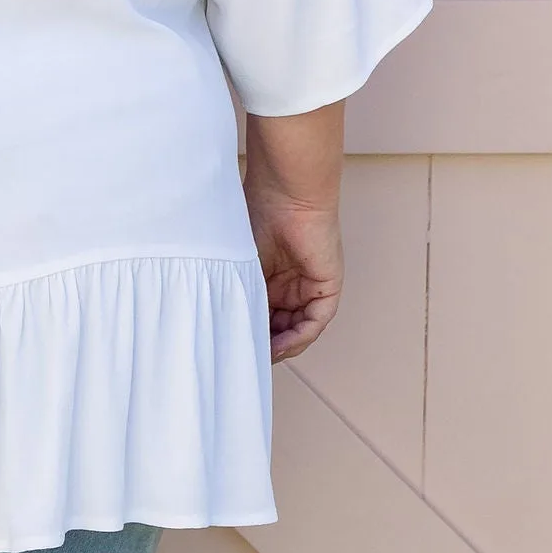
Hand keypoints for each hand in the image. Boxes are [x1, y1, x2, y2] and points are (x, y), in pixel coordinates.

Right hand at [247, 189, 342, 361]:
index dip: (248, 334)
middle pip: (278, 328)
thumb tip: (224, 329)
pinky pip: (314, 322)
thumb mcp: (238, 266)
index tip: (230, 348)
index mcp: (268, 279)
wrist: (285, 195)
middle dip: (263, 345)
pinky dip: (297, 338)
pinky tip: (279, 345)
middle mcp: (289, 287)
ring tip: (259, 355)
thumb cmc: (256, 217)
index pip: (260, 316)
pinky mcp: (326, 289)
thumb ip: (237, 295)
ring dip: (280, 346)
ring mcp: (309, 289)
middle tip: (243, 357)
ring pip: (296, 330)